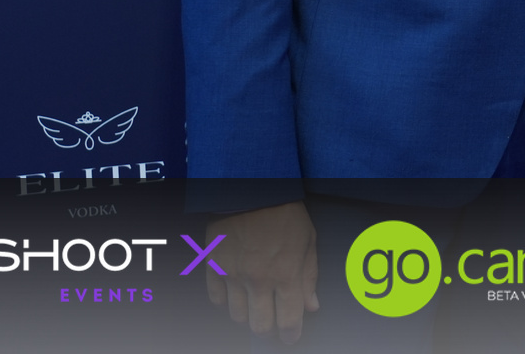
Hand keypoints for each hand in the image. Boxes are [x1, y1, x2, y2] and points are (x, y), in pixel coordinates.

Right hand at [204, 201, 318, 344]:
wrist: (250, 187)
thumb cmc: (285, 211)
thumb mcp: (308, 240)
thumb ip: (309, 277)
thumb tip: (311, 306)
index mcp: (286, 274)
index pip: (288, 320)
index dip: (290, 335)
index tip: (291, 338)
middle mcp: (258, 280)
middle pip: (260, 325)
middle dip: (268, 329)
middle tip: (273, 323)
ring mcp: (233, 275)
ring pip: (237, 316)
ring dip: (247, 315)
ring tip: (255, 304)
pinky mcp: (213, 266)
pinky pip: (216, 299)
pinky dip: (226, 301)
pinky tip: (235, 292)